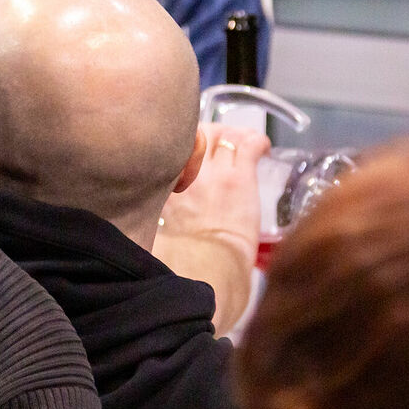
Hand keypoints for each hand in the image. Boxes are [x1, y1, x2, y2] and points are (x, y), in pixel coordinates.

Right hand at [153, 123, 269, 332]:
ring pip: (221, 136)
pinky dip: (257, 142)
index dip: (176, 149)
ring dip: (231, 137)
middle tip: (216, 144)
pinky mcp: (239, 179)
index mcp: (156, 189)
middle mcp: (181, 173)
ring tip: (241, 144)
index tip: (182, 154)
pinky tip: (263, 147)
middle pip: (191, 136)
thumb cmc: (173, 268)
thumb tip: (145, 235)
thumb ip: (148, 224)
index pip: (163, 153)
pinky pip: (250, 145)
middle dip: (203, 135)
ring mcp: (211, 173)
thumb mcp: (147, 239)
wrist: (200, 272)